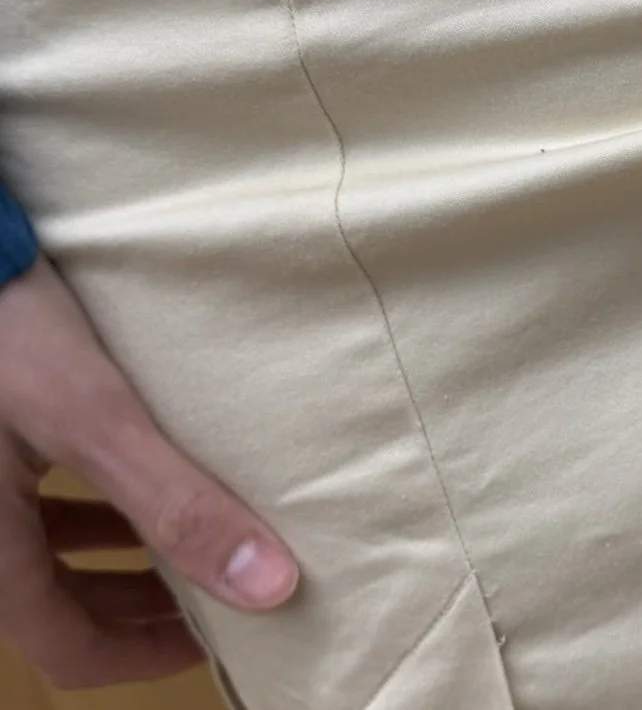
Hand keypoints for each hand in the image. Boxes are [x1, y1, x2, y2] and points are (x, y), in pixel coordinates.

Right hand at [0, 257, 298, 688]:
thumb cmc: (8, 332)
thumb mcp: (95, 417)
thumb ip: (176, 504)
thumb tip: (268, 586)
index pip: (69, 650)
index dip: (146, 655)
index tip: (218, 638)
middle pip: (57, 607)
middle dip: (138, 605)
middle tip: (217, 587)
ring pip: (44, 557)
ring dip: (114, 555)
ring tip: (186, 534)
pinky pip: (29, 507)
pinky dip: (84, 510)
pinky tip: (127, 478)